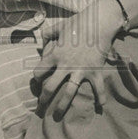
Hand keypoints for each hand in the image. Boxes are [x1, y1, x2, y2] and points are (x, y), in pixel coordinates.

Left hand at [31, 1, 117, 119]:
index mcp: (55, 55)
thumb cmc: (78, 23)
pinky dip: (100, 98)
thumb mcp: (59, 27)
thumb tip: (41, 42)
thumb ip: (47, 34)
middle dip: (44, 98)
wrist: (98, 23)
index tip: (38, 80)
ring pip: (69, 93)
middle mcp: (65, 66)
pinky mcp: (94, 71)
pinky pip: (97, 88)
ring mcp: (80, 70)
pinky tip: (101, 106)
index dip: (37, 77)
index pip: (39, 71)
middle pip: (50, 87)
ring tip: (57, 114)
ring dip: (62, 105)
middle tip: (41, 106)